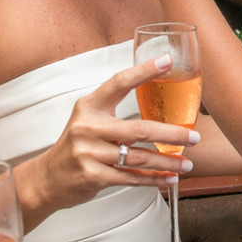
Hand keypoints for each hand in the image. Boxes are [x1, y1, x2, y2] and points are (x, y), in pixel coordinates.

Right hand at [16, 54, 200, 221]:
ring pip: (139, 157)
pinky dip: (153, 179)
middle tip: (194, 138)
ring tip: (186, 164)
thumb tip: (154, 105)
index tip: (167, 61)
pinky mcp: (93, 175)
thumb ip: (113, 112)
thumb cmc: (75, 146)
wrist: (47, 178)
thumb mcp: (87, 120)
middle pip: (140, 128)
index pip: (119, 83)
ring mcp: (89, 152)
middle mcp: (88, 127)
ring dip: (168, 162)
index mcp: (89, 106)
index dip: (144, 71)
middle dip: (173, 134)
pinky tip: (169, 179)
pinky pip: (131, 177)